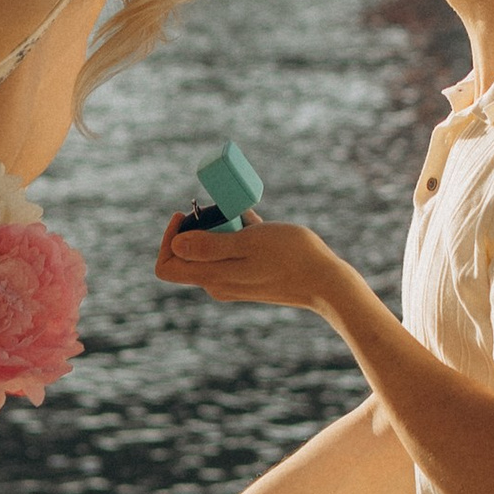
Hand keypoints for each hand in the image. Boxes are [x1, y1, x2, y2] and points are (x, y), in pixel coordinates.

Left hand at [155, 212, 353, 315]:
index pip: (166, 265)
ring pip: (214, 249)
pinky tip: (257, 222)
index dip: (168, 238)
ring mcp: (234, 282)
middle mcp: (218, 284)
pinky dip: (239, 233)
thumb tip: (175, 245)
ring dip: (223, 227)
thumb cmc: (289, 258)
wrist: (326, 283)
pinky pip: (233, 251)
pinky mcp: (250, 277)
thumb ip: (209, 245)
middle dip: (200, 226)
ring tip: (244, 215)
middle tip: (223, 210)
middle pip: (189, 253)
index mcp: (212, 277)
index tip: (186, 214)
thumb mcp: (247, 243)